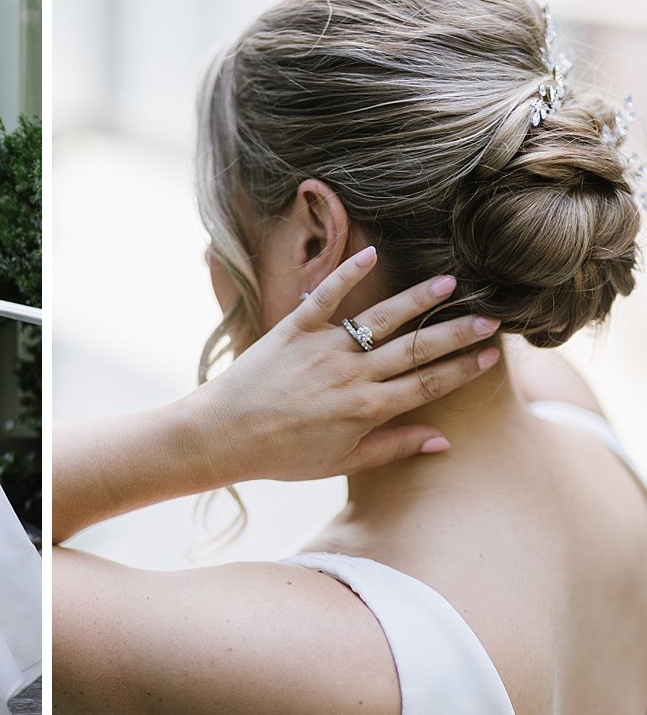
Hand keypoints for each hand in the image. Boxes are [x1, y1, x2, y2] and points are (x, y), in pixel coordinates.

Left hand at [185, 245, 501, 480]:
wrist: (222, 435)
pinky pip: (326, 296)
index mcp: (367, 409)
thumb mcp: (341, 461)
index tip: (491, 355)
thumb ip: (393, 447)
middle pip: (418, 348)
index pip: (428, 384)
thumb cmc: (281, 455)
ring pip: (382, 318)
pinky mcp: (293, 328)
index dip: (463, 369)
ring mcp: (324, 348)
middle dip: (457, 333)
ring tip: (449, 282)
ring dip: (418, 299)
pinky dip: (347, 273)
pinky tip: (372, 253)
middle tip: (492, 317)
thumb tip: (443, 440)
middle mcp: (352, 374)